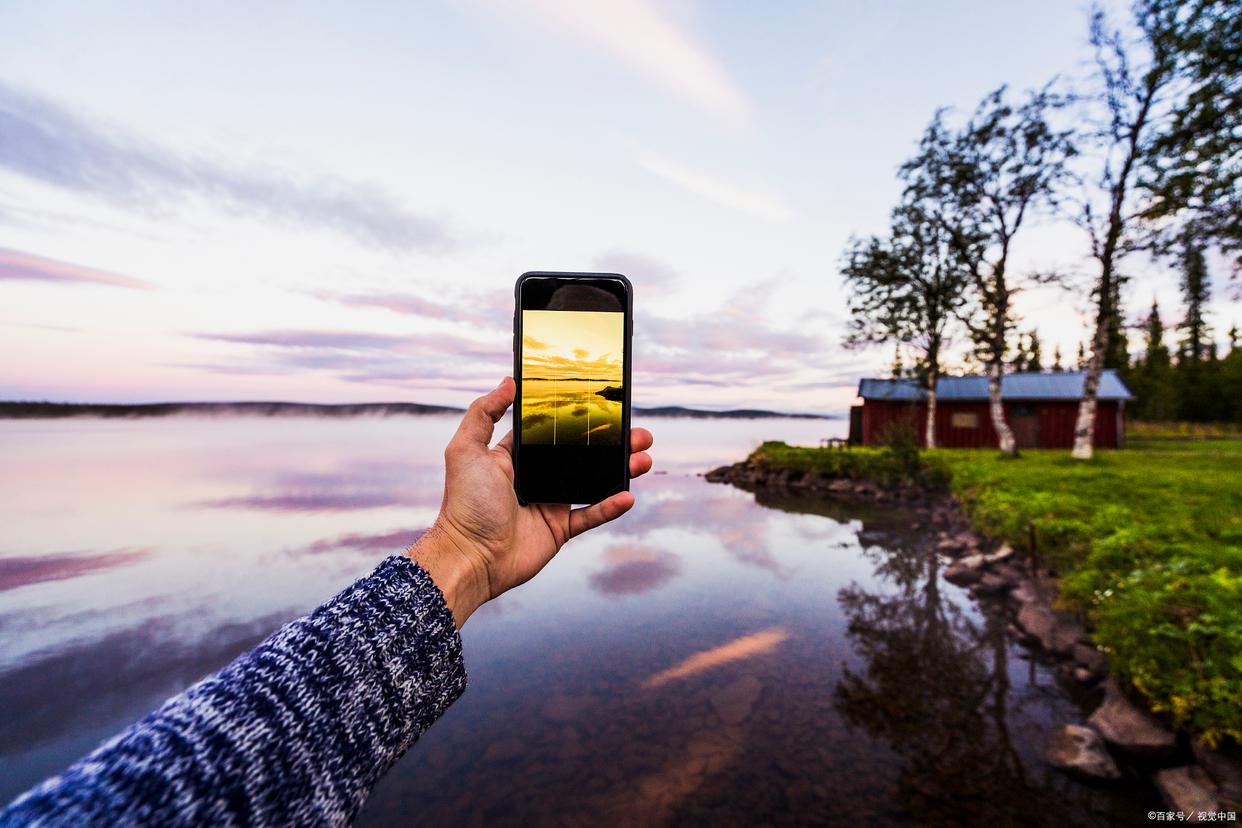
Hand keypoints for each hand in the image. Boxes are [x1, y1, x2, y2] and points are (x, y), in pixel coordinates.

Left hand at [407, 377, 653, 625]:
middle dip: (612, 443)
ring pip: (594, 481)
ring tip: (644, 458)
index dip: (579, 418)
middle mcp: (536, 476)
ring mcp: (551, 502)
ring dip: (620, 470)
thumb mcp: (466, 449)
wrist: (470, 556)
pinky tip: (628, 495)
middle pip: (582, 455)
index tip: (605, 404)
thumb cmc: (464, 503)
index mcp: (516, 456)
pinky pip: (591, 514)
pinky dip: (610, 507)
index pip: (554, 431)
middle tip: (637, 432)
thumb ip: (483, 412)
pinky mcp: (560, 529)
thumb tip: (508, 381)